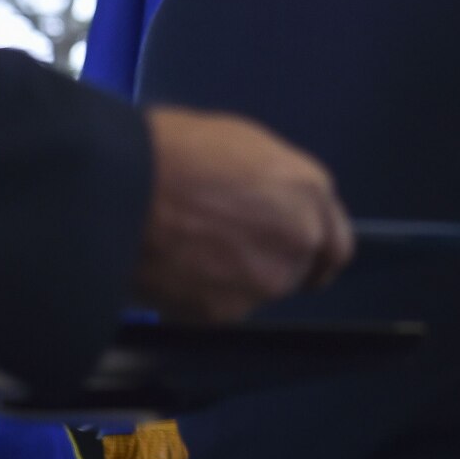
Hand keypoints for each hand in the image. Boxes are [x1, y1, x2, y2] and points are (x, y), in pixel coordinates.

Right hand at [135, 105, 354, 320]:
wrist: (123, 187)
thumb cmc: (175, 149)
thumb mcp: (243, 145)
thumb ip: (276, 186)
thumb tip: (273, 206)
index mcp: (309, 191)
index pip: (336, 243)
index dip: (316, 251)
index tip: (302, 258)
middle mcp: (299, 240)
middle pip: (300, 270)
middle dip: (273, 263)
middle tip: (232, 251)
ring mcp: (265, 281)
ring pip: (258, 291)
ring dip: (236, 280)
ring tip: (192, 253)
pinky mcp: (226, 313)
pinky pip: (219, 308)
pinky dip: (202, 296)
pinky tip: (174, 269)